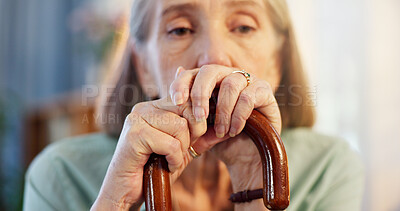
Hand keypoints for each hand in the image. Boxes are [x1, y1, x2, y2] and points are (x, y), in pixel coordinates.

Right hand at [92, 96, 209, 209]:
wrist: (127, 192)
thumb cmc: (154, 170)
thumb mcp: (183, 151)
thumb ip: (202, 138)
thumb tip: (226, 130)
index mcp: (154, 107)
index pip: (188, 100)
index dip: (198, 122)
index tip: (193, 140)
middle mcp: (144, 108)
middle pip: (187, 110)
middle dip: (192, 135)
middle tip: (180, 152)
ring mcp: (137, 119)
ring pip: (180, 127)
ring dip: (181, 150)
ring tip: (169, 160)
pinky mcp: (135, 134)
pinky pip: (170, 144)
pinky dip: (173, 160)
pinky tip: (165, 166)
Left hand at [169, 64, 281, 188]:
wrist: (244, 159)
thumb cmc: (219, 140)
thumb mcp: (199, 126)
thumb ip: (188, 103)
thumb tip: (178, 70)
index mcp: (211, 81)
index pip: (193, 73)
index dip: (182, 84)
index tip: (176, 102)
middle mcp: (229, 75)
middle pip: (210, 71)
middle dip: (200, 93)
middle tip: (198, 117)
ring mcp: (249, 81)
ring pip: (230, 84)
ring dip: (222, 111)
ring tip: (220, 132)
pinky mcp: (265, 92)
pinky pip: (248, 97)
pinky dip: (238, 116)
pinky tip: (234, 131)